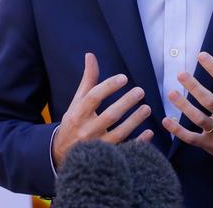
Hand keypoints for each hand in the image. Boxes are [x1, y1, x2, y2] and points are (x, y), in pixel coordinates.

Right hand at [52, 53, 152, 168]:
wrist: (63, 152)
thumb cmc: (74, 121)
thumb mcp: (77, 101)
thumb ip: (87, 80)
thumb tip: (90, 56)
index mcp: (78, 113)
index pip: (93, 97)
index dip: (108, 86)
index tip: (123, 78)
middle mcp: (86, 129)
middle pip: (109, 115)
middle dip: (126, 102)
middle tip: (140, 91)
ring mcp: (97, 145)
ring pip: (120, 133)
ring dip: (135, 120)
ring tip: (147, 108)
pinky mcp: (106, 156)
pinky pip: (126, 149)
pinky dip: (138, 142)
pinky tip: (149, 132)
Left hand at [162, 51, 212, 163]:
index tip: (201, 55)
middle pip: (210, 101)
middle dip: (195, 88)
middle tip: (181, 74)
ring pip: (199, 119)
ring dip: (184, 106)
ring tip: (171, 93)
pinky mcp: (210, 144)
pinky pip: (192, 138)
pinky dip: (178, 131)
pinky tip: (165, 120)